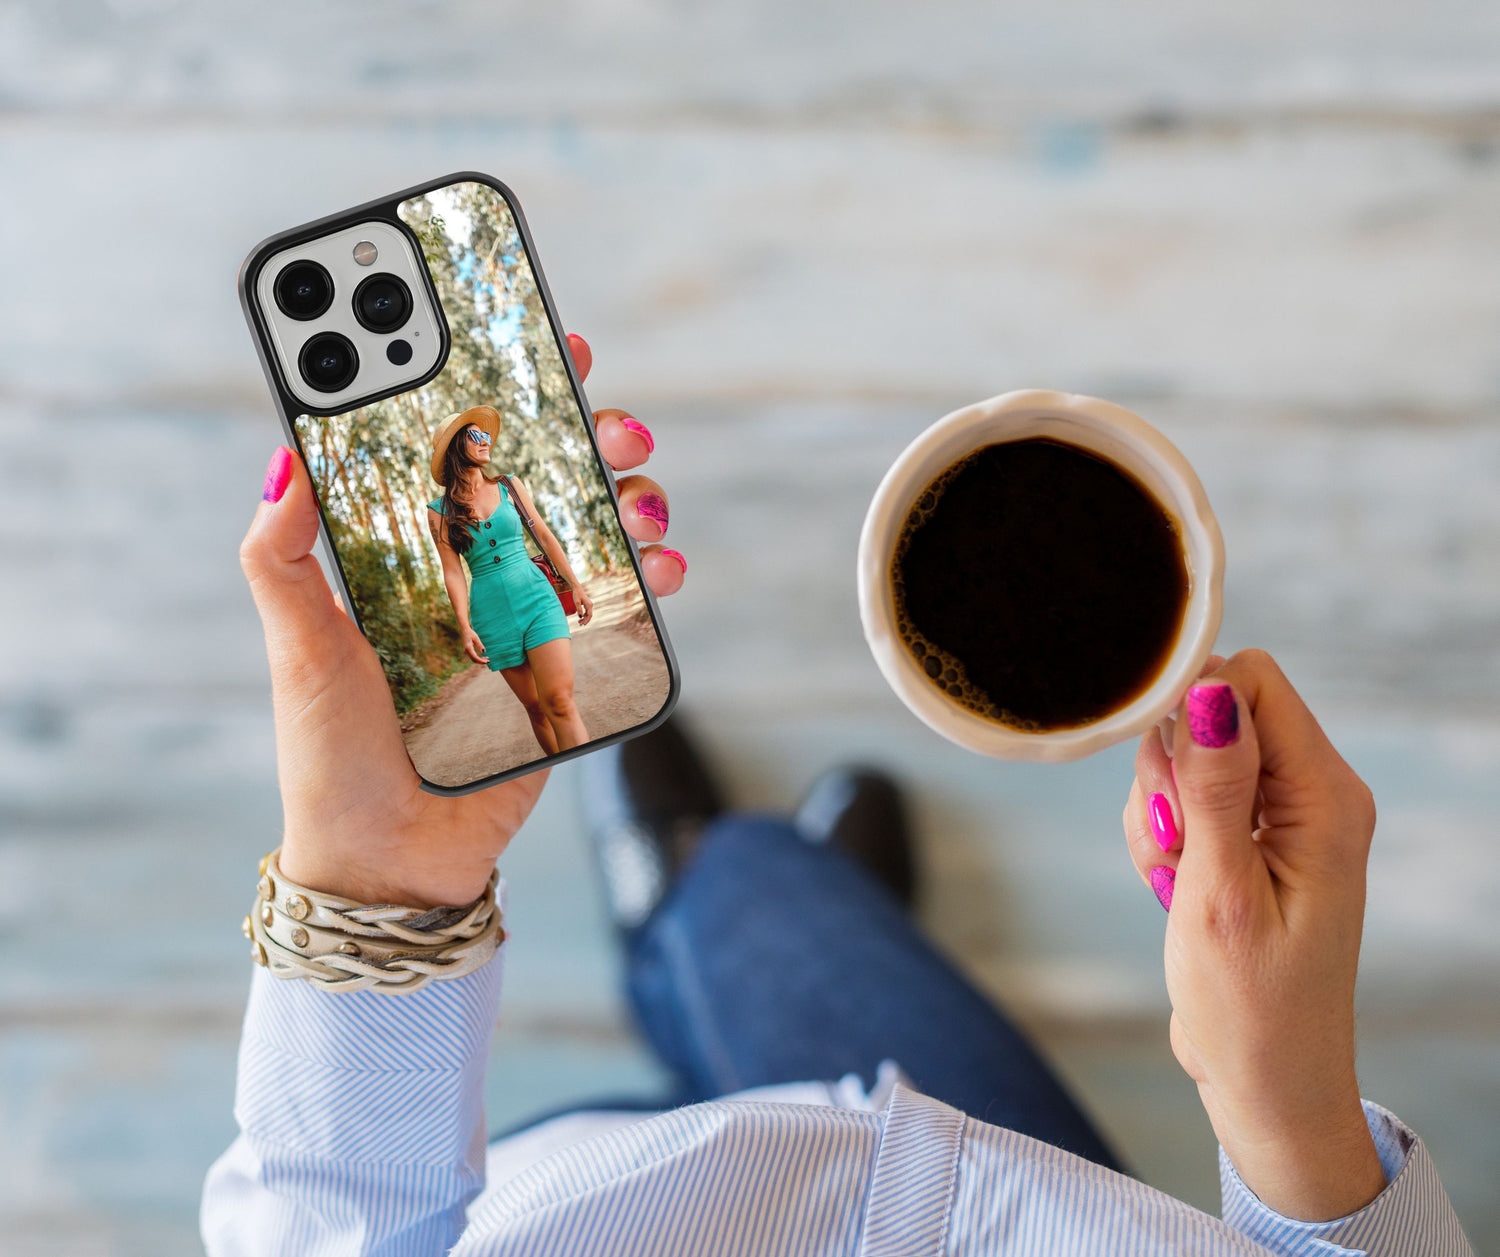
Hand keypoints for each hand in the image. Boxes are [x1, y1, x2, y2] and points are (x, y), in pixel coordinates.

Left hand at [239, 334, 682, 908]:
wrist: (394, 860)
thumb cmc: (333, 755)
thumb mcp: (297, 648)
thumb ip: (281, 558)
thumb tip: (284, 456)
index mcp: (410, 551)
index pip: (454, 449)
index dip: (488, 388)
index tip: (518, 331)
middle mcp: (477, 570)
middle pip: (543, 472)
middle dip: (581, 425)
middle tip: (600, 407)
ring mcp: (530, 614)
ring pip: (596, 526)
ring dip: (630, 493)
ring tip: (637, 495)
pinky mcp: (572, 664)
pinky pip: (626, 604)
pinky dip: (654, 574)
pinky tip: (661, 567)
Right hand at [461, 626, 488, 663]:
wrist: (465, 631)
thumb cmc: (471, 634)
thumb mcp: (476, 638)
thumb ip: (480, 645)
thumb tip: (484, 652)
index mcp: (468, 648)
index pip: (475, 657)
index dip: (481, 661)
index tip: (487, 661)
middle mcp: (466, 651)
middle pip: (474, 660)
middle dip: (481, 661)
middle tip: (489, 661)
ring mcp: (466, 652)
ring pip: (473, 659)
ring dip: (480, 660)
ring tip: (487, 659)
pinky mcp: (467, 652)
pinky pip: (473, 657)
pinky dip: (478, 658)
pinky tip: (483, 657)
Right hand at [1123, 648, 1386, 1221]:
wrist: (1264, 1079)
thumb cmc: (1251, 1005)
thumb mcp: (1221, 895)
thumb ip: (1215, 787)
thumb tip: (1209, 690)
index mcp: (1326, 799)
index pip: (1251, 681)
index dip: (1191, 712)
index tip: (1169, 787)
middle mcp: (1313, 792)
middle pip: (1213, 711)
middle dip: (1170, 772)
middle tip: (1177, 847)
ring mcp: (1282, 814)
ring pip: (1189, 753)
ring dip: (1160, 809)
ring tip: (1176, 878)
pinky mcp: (1251, 835)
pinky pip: (1186, 794)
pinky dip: (1162, 833)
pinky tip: (1174, 885)